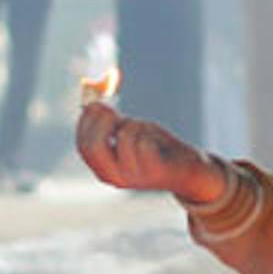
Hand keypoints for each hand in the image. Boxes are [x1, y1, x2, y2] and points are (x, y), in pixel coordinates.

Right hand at [75, 102, 229, 205]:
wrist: (189, 171)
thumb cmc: (155, 149)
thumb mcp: (129, 134)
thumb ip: (111, 121)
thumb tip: (92, 96)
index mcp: (104, 171)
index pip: (83, 146)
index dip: (86, 121)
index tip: (95, 103)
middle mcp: (115, 177)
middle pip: (94, 146)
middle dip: (101, 121)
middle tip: (113, 109)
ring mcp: (134, 177)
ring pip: (124, 136)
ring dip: (135, 124)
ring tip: (146, 129)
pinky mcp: (154, 171)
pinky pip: (144, 141)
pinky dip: (149, 132)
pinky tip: (157, 140)